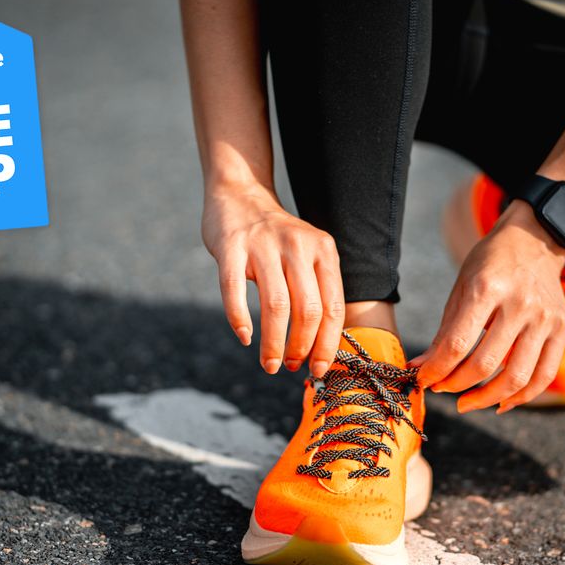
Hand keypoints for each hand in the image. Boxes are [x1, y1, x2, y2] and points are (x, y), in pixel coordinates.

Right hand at [201, 181, 344, 377]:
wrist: (240, 196)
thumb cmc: (276, 240)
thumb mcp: (308, 255)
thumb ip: (317, 290)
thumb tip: (321, 348)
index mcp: (323, 251)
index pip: (332, 307)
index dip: (326, 344)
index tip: (318, 368)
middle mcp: (297, 246)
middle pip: (308, 310)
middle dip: (301, 347)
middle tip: (290, 366)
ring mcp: (263, 245)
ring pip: (276, 305)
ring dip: (273, 343)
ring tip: (269, 364)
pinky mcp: (231, 246)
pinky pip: (235, 289)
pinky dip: (239, 318)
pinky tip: (244, 337)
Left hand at [410, 201, 564, 412]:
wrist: (535, 240)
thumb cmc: (490, 264)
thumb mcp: (461, 288)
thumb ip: (444, 332)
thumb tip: (420, 369)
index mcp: (487, 289)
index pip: (457, 344)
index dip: (436, 370)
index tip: (424, 380)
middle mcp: (520, 304)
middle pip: (485, 364)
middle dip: (457, 385)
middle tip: (443, 390)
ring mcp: (544, 318)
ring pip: (517, 377)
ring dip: (487, 399)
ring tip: (468, 403)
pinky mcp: (561, 328)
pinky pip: (544, 375)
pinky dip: (522, 397)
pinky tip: (501, 403)